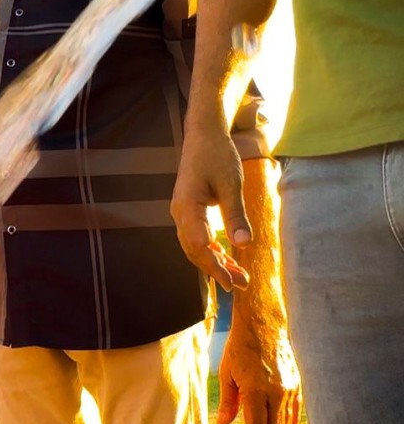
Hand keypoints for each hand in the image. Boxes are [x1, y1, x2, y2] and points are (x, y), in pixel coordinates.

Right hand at [172, 128, 251, 291]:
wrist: (203, 136)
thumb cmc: (217, 155)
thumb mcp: (231, 184)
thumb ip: (236, 215)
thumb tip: (244, 244)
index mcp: (187, 207)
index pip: (198, 245)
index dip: (214, 266)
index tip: (232, 281)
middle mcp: (180, 214)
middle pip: (194, 251)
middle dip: (216, 270)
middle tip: (240, 287)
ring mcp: (183, 214)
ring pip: (195, 247)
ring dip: (215, 263)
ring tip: (238, 278)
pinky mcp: (190, 212)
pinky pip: (197, 237)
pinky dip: (212, 251)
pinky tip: (227, 260)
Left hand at [217, 319, 301, 423]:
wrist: (265, 326)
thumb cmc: (240, 349)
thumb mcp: (227, 373)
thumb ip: (228, 401)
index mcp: (256, 389)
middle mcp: (277, 391)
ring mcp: (290, 388)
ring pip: (286, 422)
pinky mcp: (297, 383)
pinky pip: (294, 411)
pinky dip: (287, 423)